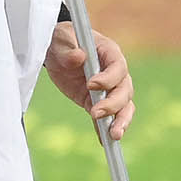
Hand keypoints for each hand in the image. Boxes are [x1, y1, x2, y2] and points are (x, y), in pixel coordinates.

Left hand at [44, 23, 134, 139]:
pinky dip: (105, 128)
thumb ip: (69, 50)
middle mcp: (115, 72)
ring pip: (123, 106)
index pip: (118, 67)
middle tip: (95, 113)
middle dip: (113, 104)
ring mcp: (109, 89)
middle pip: (124, 90)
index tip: (91, 85)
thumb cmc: (62, 40)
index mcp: (109, 52)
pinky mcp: (97, 101)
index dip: (108, 78)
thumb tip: (79, 56)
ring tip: (113, 136)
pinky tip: (103, 141)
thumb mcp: (61, 40)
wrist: (56, 50)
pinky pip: (107, 117)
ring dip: (120, 121)